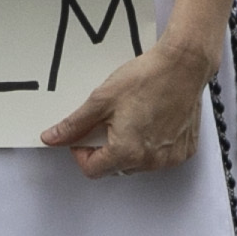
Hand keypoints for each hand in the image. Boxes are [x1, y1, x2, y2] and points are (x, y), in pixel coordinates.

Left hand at [43, 26, 220, 176]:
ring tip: (134, 118)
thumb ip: (74, 125)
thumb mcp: (101, 99)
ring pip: (137, 164)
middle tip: (110, 121)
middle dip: (106, 150)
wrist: (184, 65)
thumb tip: (52, 138)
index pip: (92, 170)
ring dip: (129, 149)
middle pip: (115, 168)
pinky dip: (152, 145)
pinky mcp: (184, 151)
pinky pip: (160, 157)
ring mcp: (170, 158)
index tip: (84, 137)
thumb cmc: (147, 78)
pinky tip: (153, 121)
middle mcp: (151, 161)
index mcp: (127, 152)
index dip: (82, 154)